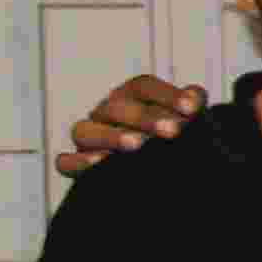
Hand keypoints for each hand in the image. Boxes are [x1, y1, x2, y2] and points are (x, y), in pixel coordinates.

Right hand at [60, 74, 204, 176]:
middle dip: (146, 118)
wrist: (166, 174)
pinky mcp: (77, 165)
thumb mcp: (187, 122)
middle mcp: (106, 113)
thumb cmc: (175, 141)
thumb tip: (195, 97)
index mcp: (132, 98)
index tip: (192, 108)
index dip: (167, 95)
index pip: (143, 87)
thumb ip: (192, 105)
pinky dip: (79, 161)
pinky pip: (66, 161)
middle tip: (173, 130)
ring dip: (111, 136)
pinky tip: (100, 163)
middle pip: (117, 108)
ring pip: (85, 130)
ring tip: (137, 144)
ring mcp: (89, 138)